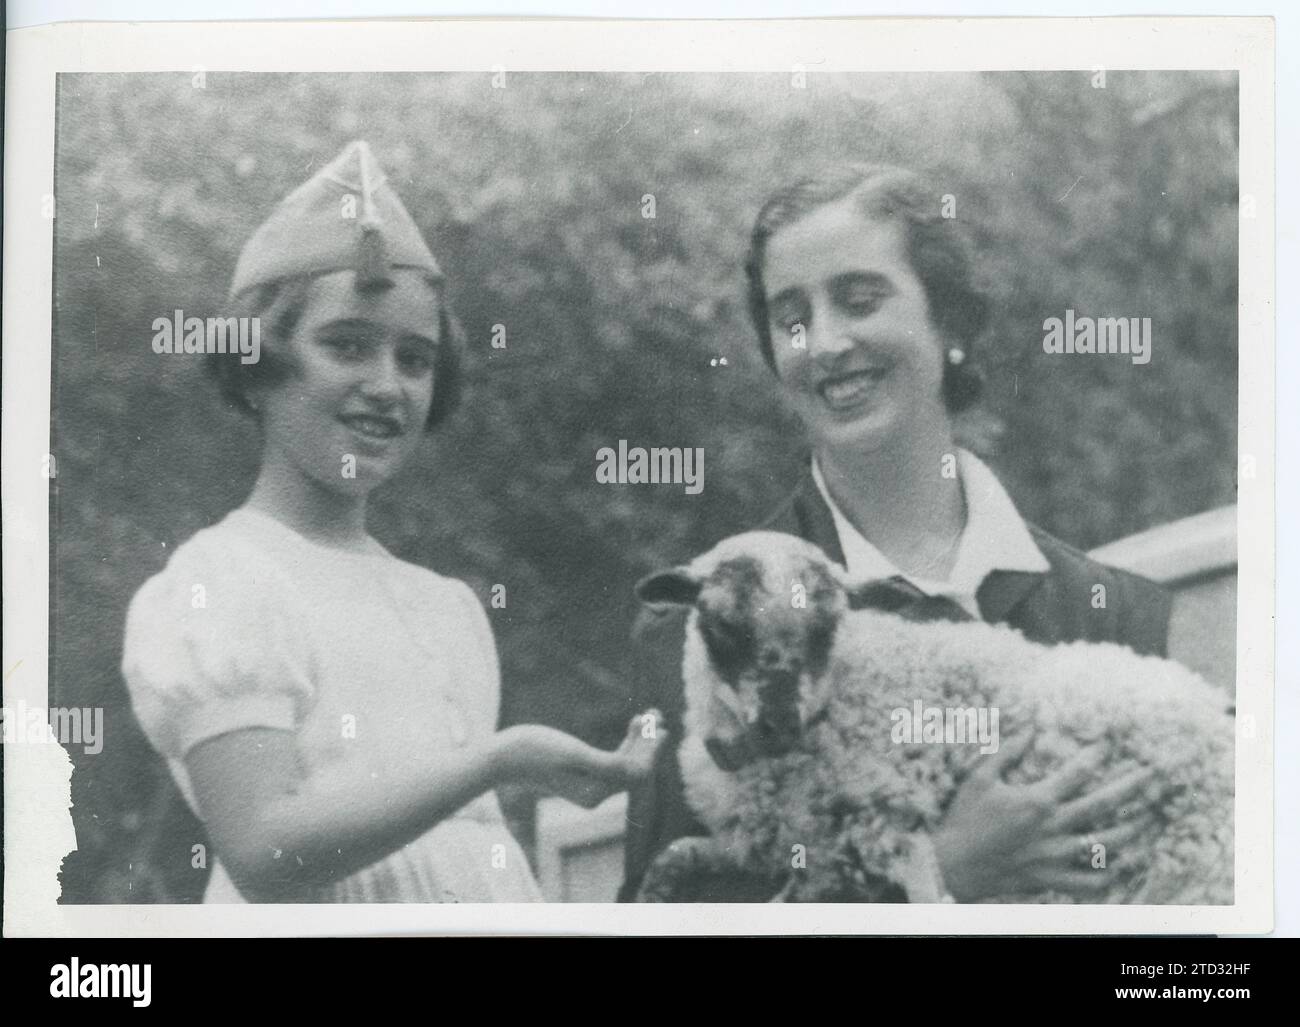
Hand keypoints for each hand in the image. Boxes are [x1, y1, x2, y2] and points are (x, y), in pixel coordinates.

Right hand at [496, 711, 666, 808]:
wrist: (502, 757)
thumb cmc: (534, 751)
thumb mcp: (572, 754)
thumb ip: (605, 765)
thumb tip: (635, 770)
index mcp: (595, 794)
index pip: (636, 775)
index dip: (652, 752)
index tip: (661, 727)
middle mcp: (596, 795)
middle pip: (634, 770)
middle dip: (648, 744)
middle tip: (658, 715)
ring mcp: (590, 787)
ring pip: (626, 764)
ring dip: (639, 741)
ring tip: (648, 715)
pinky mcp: (583, 776)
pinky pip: (614, 761)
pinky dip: (626, 743)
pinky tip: (633, 724)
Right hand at [932, 731, 1156, 900]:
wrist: (953, 865)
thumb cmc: (964, 818)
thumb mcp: (979, 777)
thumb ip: (1007, 752)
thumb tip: (1029, 728)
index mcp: (1037, 799)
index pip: (1078, 771)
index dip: (1096, 754)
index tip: (1108, 744)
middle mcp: (1054, 827)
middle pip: (1104, 804)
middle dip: (1132, 786)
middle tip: (1152, 773)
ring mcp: (1057, 856)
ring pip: (1106, 844)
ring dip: (1131, 830)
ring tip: (1147, 819)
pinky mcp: (1052, 878)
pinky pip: (1090, 882)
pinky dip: (1108, 875)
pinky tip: (1119, 865)